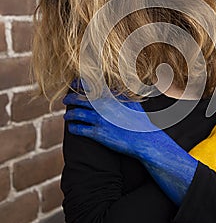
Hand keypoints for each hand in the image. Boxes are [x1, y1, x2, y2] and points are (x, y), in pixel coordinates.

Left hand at [63, 89, 198, 204]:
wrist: (144, 140)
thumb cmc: (140, 122)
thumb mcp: (133, 104)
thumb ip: (123, 95)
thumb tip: (118, 89)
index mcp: (111, 98)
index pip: (91, 87)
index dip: (79, 84)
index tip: (74, 83)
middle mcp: (103, 107)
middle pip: (80, 100)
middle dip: (70, 99)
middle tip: (65, 99)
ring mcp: (99, 120)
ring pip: (78, 114)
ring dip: (70, 114)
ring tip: (67, 116)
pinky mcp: (98, 134)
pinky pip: (80, 129)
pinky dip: (74, 127)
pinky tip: (72, 128)